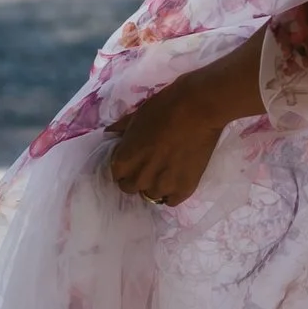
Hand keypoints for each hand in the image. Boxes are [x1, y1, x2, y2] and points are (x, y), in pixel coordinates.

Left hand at [109, 44, 265, 204]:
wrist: (199, 108)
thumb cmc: (164, 107)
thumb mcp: (136, 116)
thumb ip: (120, 129)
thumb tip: (108, 134)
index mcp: (123, 161)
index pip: (117, 174)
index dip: (126, 166)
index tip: (136, 160)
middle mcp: (139, 179)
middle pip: (131, 188)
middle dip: (138, 178)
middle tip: (152, 165)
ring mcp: (162, 187)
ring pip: (152, 195)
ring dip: (156, 185)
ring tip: (168, 170)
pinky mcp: (183, 190)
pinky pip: (171, 201)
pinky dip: (173, 192)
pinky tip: (179, 177)